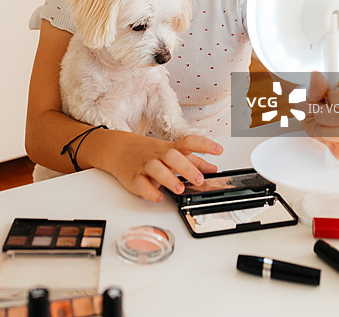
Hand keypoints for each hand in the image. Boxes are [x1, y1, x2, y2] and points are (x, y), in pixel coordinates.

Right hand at [106, 132, 222, 201]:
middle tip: (199, 179)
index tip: (219, 150)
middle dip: (186, 167)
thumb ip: (193, 161)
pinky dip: (149, 191)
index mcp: (170, 149)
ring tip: (179, 189)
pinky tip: (158, 196)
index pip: (188, 142)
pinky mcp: (134, 178)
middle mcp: (158, 155)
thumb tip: (212, 169)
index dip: (204, 145)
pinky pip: (141, 184)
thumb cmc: (150, 153)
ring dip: (168, 178)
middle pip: (172, 155)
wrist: (119, 150)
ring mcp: (145, 165)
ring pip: (155, 168)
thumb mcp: (173, 154)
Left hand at [302, 70, 338, 159]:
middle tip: (315, 109)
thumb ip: (313, 86)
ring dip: (323, 129)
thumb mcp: (307, 88)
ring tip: (317, 120)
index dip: (335, 96)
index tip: (325, 95)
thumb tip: (316, 75)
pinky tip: (332, 148)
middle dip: (323, 114)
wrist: (304, 103)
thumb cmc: (309, 94)